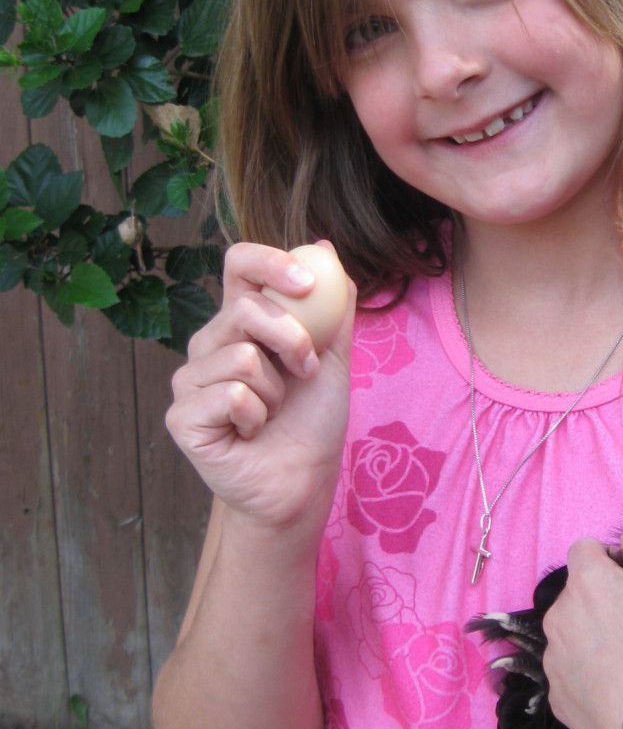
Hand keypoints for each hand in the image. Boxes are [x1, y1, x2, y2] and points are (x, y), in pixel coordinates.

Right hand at [166, 241, 355, 535]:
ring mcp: (190, 379)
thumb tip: (324, 246)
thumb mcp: (334, 357)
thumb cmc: (313, 420)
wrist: (302, 482)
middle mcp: (209, 343)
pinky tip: (251, 433)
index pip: (240, 264)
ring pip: (242, 357)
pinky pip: (229, 395)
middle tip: (307, 373)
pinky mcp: (182, 416)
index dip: (270, 262)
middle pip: (246, 309)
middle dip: (293, 341)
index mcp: (241, 319)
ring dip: (276, 391)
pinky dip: (256, 417)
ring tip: (272, 412)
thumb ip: (332, 306)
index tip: (307, 283)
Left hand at [542, 530, 622, 728]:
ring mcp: (553, 661)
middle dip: (601, 598)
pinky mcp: (556, 699)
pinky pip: (570, 670)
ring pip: (571, 632)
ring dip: (592, 636)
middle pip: (576, 592)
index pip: (585, 548)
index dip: (612, 561)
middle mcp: (558, 616)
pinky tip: (619, 691)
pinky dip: (588, 672)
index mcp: (586, 583)